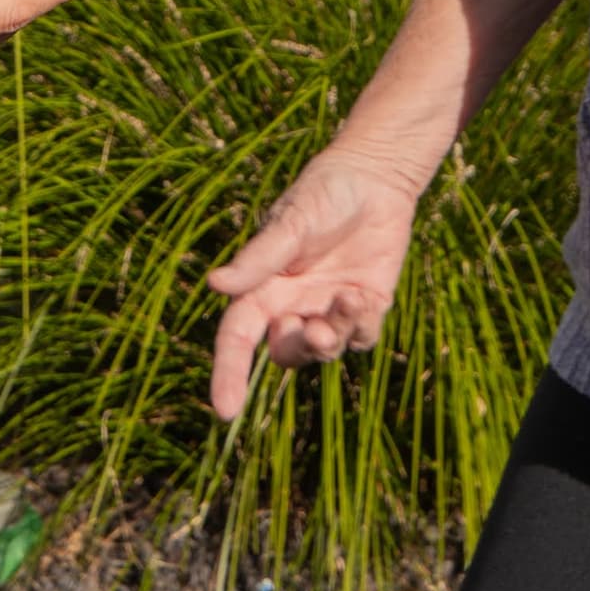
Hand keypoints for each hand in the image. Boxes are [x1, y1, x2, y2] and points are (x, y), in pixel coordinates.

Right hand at [203, 147, 423, 418]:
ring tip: (345, 301)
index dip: (228, 374)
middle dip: (300, 348)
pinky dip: (360, 326)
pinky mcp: (365, 307)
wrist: (374, 179)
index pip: (237, 338)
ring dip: (333, 336)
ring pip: (325, 349)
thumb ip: (258, 260)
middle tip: (314, 329)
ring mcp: (329, 309)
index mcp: (263, 287)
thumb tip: (214, 284)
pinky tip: (362, 297)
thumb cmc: (323, 194)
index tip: (225, 411)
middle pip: (286, 352)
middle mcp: (293, 304)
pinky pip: (360, 337)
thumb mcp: (289, 225)